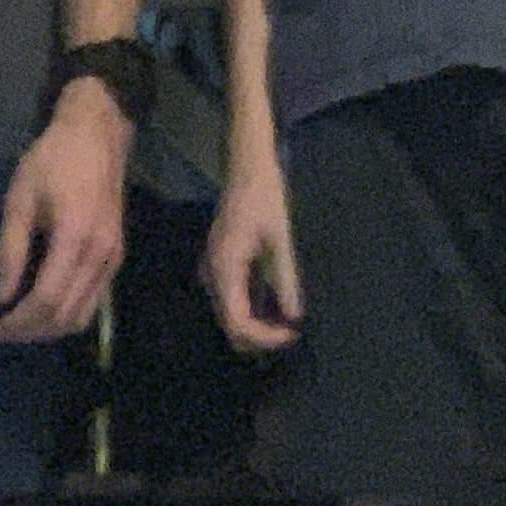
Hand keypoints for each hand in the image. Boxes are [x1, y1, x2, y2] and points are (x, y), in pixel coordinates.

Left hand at [0, 81, 129, 342]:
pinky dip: (68, 313)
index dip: (18, 321)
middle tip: (2, 329)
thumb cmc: (52, 159)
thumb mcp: (20, 197)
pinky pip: (94, 301)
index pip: (46, 300)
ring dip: (50, 328)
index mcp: (76, 237)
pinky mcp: (116, 256)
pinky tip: (44, 305)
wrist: (97, 134)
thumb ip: (10, 249)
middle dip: (31, 331)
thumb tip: (2, 297)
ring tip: (21, 322)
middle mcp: (101, 255)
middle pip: (66, 316)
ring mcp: (113, 258)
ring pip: (83, 316)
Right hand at [202, 154, 303, 351]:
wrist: (247, 167)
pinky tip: (273, 305)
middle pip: (230, 324)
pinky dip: (250, 310)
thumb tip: (294, 316)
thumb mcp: (280, 238)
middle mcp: (212, 274)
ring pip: (229, 315)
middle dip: (260, 335)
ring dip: (255, 325)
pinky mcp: (218, 265)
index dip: (263, 337)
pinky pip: (230, 299)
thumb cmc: (265, 197)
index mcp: (225, 267)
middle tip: (289, 331)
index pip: (237, 322)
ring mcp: (212, 269)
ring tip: (284, 322)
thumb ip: (285, 278)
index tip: (290, 334)